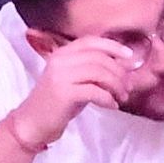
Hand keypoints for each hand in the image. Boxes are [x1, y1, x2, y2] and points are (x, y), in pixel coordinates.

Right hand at [13, 36, 132, 146]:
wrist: (33, 121)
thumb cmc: (57, 102)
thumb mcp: (73, 80)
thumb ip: (91, 70)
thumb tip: (121, 66)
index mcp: (61, 53)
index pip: (90, 41)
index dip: (113, 46)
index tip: (130, 56)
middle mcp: (60, 60)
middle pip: (99, 58)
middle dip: (119, 73)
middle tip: (128, 87)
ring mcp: (60, 76)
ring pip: (99, 72)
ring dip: (116, 86)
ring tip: (121, 98)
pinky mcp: (63, 93)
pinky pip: (94, 91)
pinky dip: (108, 99)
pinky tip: (112, 106)